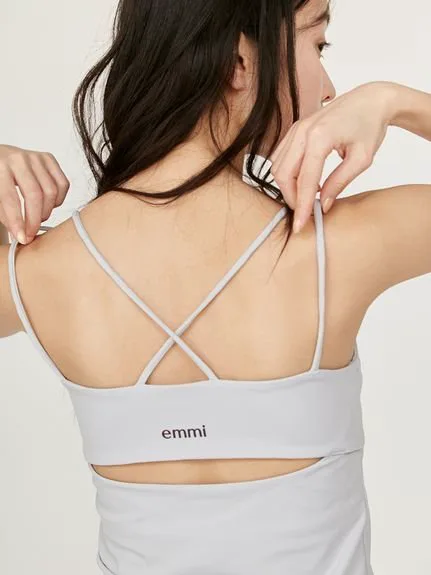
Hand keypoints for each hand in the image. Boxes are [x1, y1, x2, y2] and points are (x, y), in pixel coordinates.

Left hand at [0, 145, 69, 243]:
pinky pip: (62, 184)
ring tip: (37, 217)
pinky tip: (48, 204)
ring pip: (52, 191)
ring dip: (46, 211)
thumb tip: (20, 235)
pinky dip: (58, 199)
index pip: (11, 199)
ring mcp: (36, 157)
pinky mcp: (48, 159)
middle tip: (31, 234)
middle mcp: (18, 159)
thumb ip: (4, 214)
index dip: (18, 222)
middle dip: (35, 220)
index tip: (22, 238)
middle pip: (35, 195)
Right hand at [269, 81, 397, 232]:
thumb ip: (340, 182)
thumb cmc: (370, 126)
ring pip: (277, 166)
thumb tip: (323, 205)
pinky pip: (280, 157)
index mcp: (320, 137)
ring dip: (287, 186)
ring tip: (307, 196)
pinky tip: (306, 181)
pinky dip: (288, 173)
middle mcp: (302, 131)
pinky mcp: (295, 130)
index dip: (302, 206)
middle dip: (291, 197)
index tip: (300, 226)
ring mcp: (296, 128)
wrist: (370, 100)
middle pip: (283, 174)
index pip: (306, 180)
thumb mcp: (362, 159)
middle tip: (305, 212)